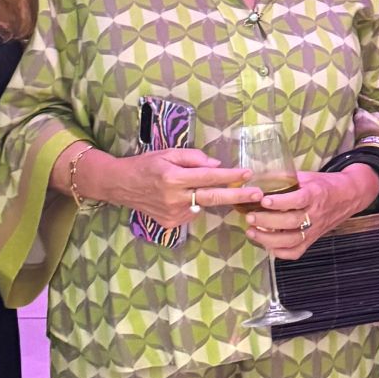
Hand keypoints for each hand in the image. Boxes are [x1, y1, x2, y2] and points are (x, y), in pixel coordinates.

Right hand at [112, 148, 258, 228]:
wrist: (120, 185)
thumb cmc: (146, 165)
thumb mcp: (167, 153)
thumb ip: (193, 158)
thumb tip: (217, 166)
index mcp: (173, 177)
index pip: (208, 177)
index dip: (230, 175)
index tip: (248, 174)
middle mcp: (174, 197)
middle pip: (213, 197)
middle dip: (238, 195)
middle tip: (258, 194)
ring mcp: (173, 213)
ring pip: (203, 204)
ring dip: (208, 196)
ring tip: (192, 186)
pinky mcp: (171, 224)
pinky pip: (193, 212)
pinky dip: (193, 203)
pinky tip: (179, 197)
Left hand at [244, 167, 373, 260]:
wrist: (349, 196)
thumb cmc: (324, 184)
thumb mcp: (307, 176)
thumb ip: (285, 178)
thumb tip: (258, 178)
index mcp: (315, 194)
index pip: (298, 200)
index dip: (280, 202)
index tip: (263, 200)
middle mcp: (316, 214)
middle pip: (292, 222)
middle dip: (268, 221)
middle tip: (249, 217)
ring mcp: (314, 230)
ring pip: (292, 240)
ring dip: (269, 239)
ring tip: (252, 232)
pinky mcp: (313, 240)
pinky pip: (296, 252)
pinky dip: (280, 252)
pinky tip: (267, 245)